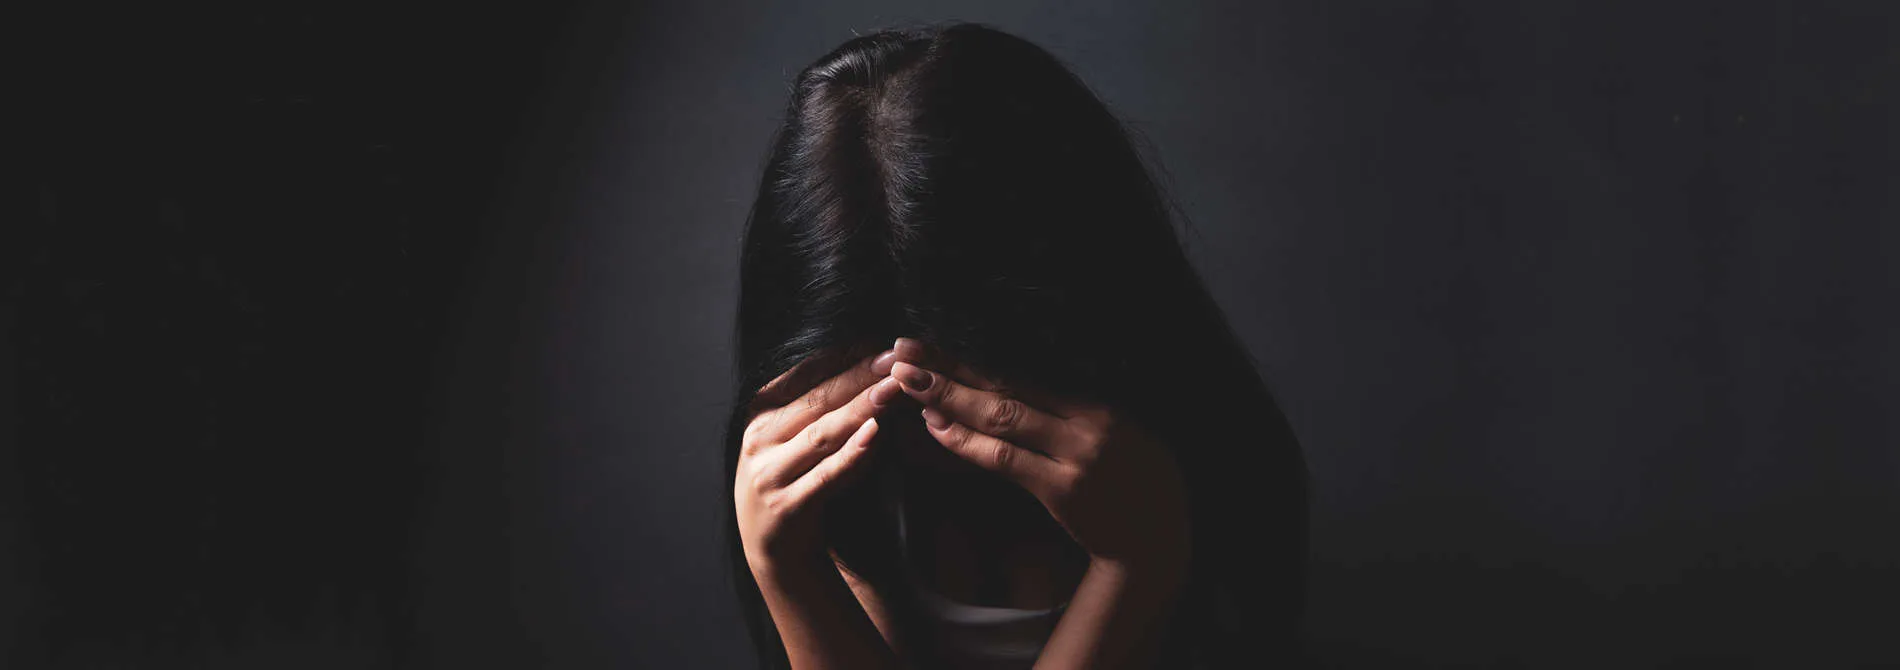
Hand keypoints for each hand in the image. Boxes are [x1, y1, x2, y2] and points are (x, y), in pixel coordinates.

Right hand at [735, 348, 904, 574]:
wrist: (774, 550)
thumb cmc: (795, 482)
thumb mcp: (796, 439)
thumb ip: (824, 407)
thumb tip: (872, 368)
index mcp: (759, 412)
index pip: (805, 375)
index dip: (845, 357)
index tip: (880, 343)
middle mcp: (757, 438)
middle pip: (817, 401)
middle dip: (860, 377)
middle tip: (895, 360)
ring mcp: (768, 474)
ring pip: (822, 434)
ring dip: (861, 409)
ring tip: (892, 390)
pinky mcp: (786, 507)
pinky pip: (825, 476)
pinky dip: (851, 455)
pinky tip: (875, 435)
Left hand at [887, 339, 1190, 572]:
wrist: (1156, 542)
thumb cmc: (1136, 480)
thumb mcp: (1123, 428)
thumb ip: (1081, 402)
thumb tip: (1023, 374)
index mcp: (1101, 399)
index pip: (1028, 366)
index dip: (980, 350)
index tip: (939, 333)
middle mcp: (1089, 420)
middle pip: (1008, 383)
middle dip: (952, 364)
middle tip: (906, 348)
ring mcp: (1075, 455)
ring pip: (1001, 417)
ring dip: (949, 396)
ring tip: (907, 381)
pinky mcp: (1061, 490)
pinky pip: (1004, 460)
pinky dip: (966, 442)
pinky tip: (935, 426)